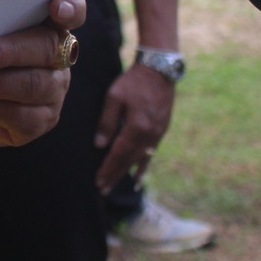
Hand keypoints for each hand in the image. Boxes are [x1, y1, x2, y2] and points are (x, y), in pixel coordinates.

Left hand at [0, 0, 84, 149]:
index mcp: (46, 23)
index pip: (72, 10)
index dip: (70, 8)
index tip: (57, 8)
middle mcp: (57, 55)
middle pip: (48, 47)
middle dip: (12, 51)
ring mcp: (53, 89)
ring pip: (34, 84)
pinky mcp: (41, 120)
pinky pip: (23, 116)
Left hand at [92, 62, 174, 191]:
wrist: (159, 71)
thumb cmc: (133, 81)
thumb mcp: (115, 97)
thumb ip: (107, 122)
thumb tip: (100, 146)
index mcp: (137, 127)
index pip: (119, 153)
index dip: (109, 168)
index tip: (98, 181)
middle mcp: (150, 134)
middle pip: (130, 160)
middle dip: (115, 174)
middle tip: (103, 189)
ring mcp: (158, 133)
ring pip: (140, 158)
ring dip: (127, 172)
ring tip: (116, 185)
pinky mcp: (162, 130)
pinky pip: (151, 153)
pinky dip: (143, 165)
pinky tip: (138, 177)